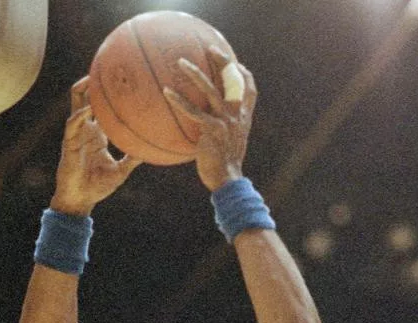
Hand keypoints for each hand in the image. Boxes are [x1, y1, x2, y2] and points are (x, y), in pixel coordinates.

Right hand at [50, 77, 140, 216]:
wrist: (81, 200)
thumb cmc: (99, 186)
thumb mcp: (121, 171)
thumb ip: (133, 159)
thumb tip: (152, 151)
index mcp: (97, 135)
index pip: (100, 108)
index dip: (107, 94)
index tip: (121, 81)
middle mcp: (86, 130)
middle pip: (86, 98)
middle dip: (93, 83)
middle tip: (106, 69)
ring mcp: (76, 135)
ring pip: (76, 106)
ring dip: (83, 92)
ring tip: (91, 79)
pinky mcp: (68, 144)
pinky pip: (72, 125)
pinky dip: (80, 116)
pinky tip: (88, 110)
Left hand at [163, 49, 256, 191]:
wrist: (228, 180)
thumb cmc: (225, 165)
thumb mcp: (231, 143)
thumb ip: (225, 128)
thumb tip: (209, 122)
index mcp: (243, 117)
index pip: (250, 89)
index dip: (243, 72)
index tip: (235, 62)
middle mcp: (237, 115)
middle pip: (233, 80)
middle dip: (223, 61)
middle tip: (210, 48)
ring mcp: (225, 121)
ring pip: (211, 89)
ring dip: (196, 73)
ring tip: (181, 62)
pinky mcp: (212, 130)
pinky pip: (194, 111)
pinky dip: (179, 101)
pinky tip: (167, 92)